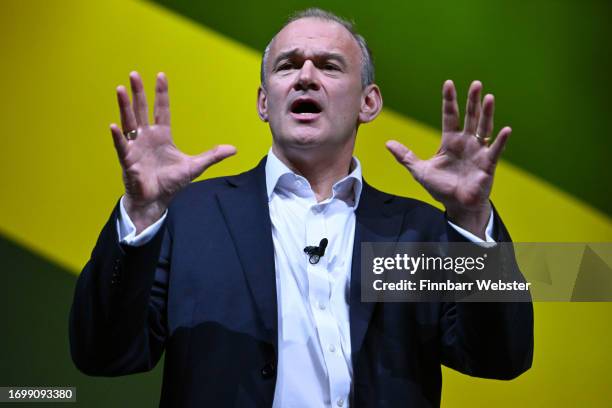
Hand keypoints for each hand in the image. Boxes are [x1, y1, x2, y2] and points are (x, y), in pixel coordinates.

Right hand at [110, 72, 236, 232]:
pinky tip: (113, 126)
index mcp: (162, 135)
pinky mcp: (128, 160)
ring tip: (120, 89)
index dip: (161, 93)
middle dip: (138, 92)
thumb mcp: (195, 166)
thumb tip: (234, 149)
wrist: (156, 201)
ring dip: (125, 106)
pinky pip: (122, 146)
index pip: (162, 110)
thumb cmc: (171, 182)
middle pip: (142, 110)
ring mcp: (135, 147)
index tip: (161, 75)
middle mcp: (146, 137)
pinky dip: (118, 137)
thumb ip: (212, 156)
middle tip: (134, 74)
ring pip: (128, 122)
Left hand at [386, 80, 510, 238]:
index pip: (450, 116)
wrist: (457, 206)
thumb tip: (388, 143)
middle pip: (470, 117)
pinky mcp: (488, 164)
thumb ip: (406, 156)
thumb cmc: (442, 188)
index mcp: (450, 142)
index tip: (448, 84)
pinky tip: (506, 129)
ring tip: (489, 97)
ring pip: (483, 128)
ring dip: (487, 113)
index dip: (449, 101)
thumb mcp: (420, 171)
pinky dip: (500, 140)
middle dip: (472, 101)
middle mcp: (466, 143)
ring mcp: (478, 152)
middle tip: (475, 83)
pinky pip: (495, 150)